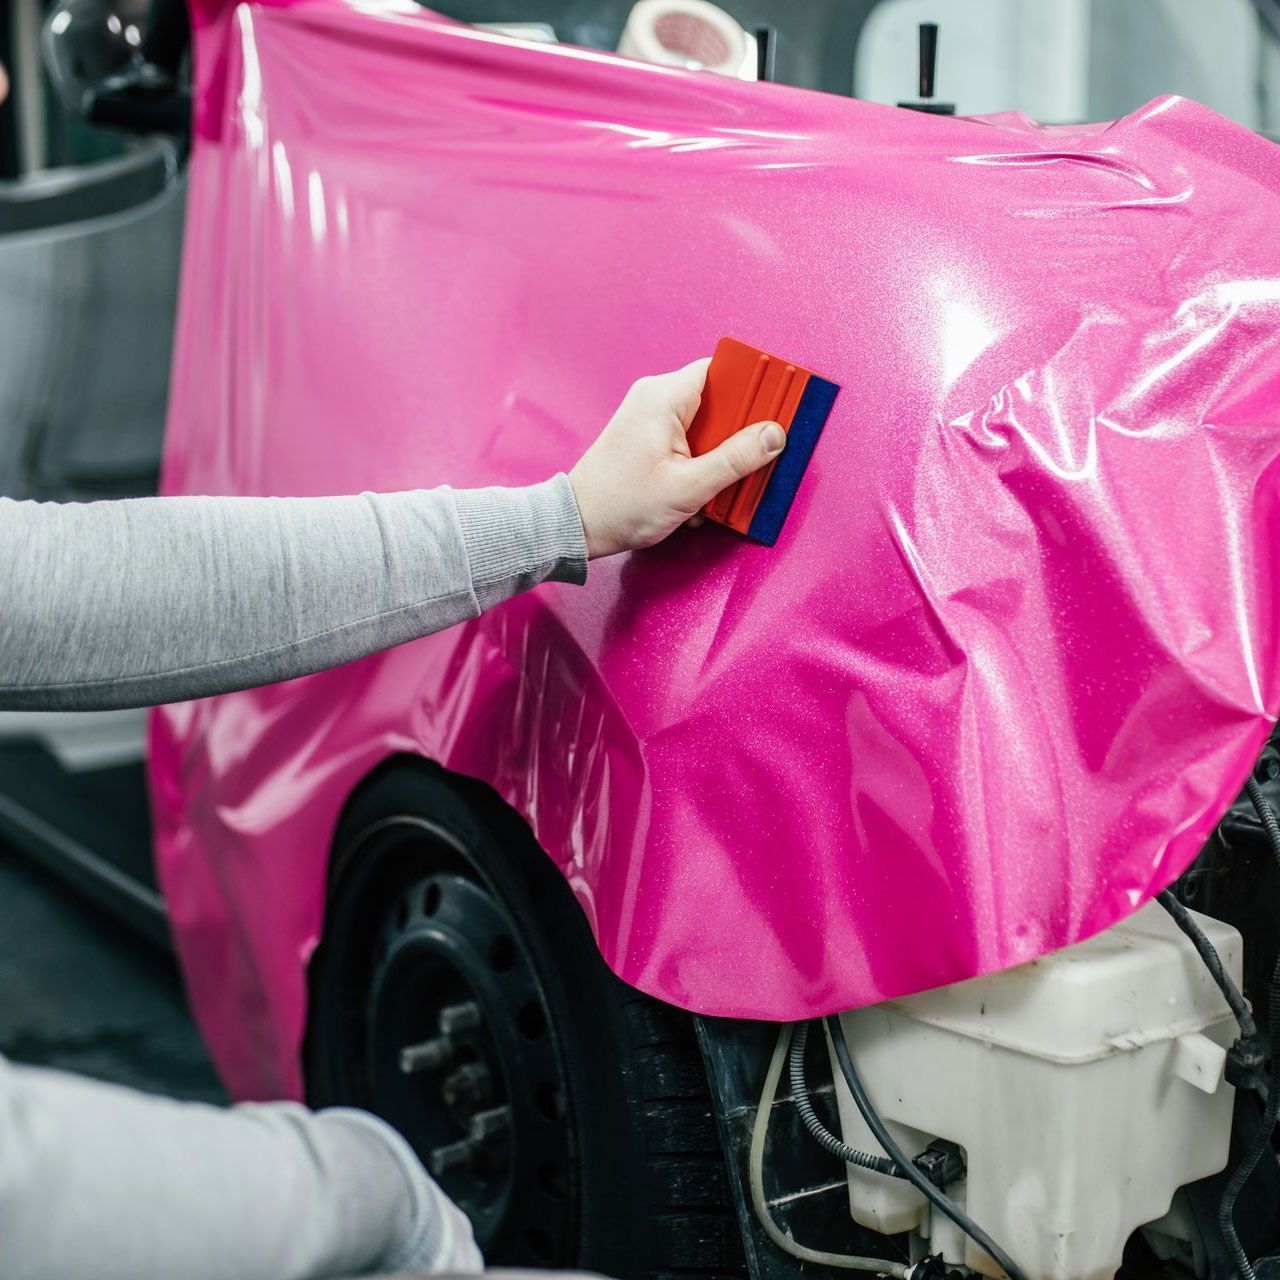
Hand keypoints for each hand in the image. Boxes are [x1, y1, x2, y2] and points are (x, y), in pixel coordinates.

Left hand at [568, 359, 785, 558]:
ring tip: (716, 486)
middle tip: (752, 460)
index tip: (776, 405)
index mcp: (664, 397)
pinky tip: (699, 491)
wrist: (577, 525)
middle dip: (739, 433)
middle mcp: (656, 398)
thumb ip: (736, 459)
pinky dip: (702, 462)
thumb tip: (774, 435)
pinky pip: (691, 439)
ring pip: (708, 424)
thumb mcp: (688, 487)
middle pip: (719, 400)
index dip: (754, 386)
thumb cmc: (619, 505)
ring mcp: (651, 417)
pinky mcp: (650, 437)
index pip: (723, 370)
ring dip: (720, 455)